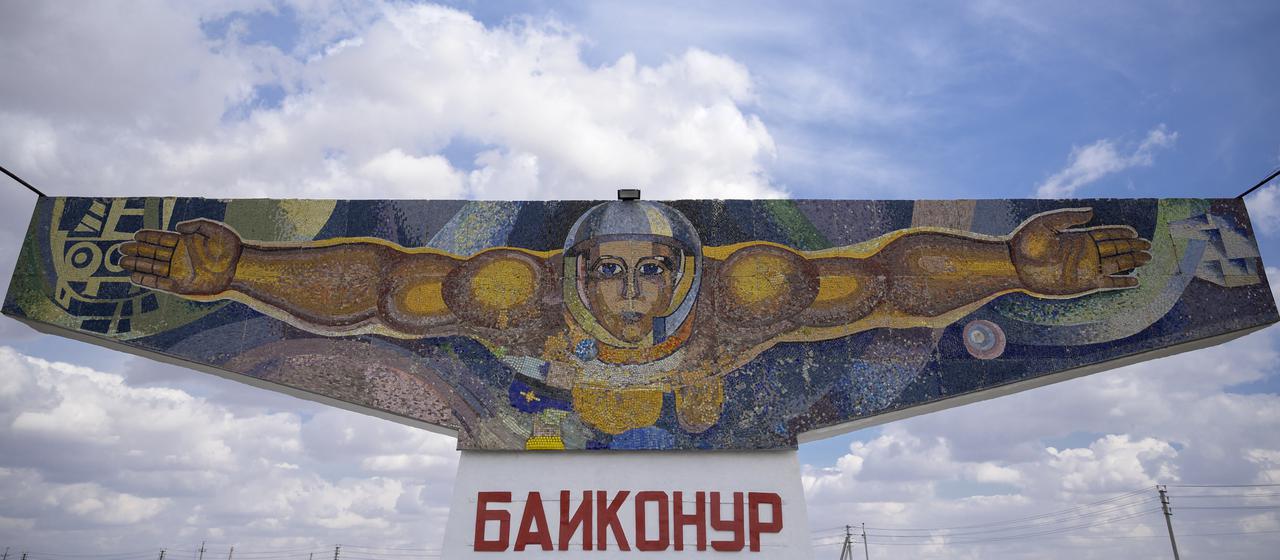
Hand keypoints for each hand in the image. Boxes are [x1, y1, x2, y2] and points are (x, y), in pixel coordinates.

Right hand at [119, 219, 241, 294]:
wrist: (241, 268)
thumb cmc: (231, 247)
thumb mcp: (214, 228)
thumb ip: (195, 224)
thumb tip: (176, 227)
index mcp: (185, 242)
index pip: (161, 239)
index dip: (148, 237)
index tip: (135, 235)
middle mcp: (180, 257)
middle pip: (153, 253)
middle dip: (137, 251)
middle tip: (120, 249)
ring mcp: (180, 272)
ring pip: (153, 268)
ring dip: (137, 265)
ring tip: (121, 262)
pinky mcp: (181, 286)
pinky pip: (159, 283)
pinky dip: (146, 280)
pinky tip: (134, 276)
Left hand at [1009, 208, 1150, 295]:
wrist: (1013, 265)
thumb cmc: (1025, 242)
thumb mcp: (1046, 223)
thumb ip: (1069, 217)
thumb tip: (1092, 212)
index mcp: (1078, 238)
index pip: (1105, 234)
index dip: (1121, 233)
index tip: (1135, 232)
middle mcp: (1084, 253)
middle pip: (1114, 249)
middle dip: (1132, 247)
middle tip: (1149, 246)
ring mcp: (1084, 269)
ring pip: (1115, 265)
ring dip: (1132, 262)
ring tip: (1148, 259)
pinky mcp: (1082, 284)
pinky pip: (1107, 283)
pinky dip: (1121, 282)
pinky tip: (1135, 280)